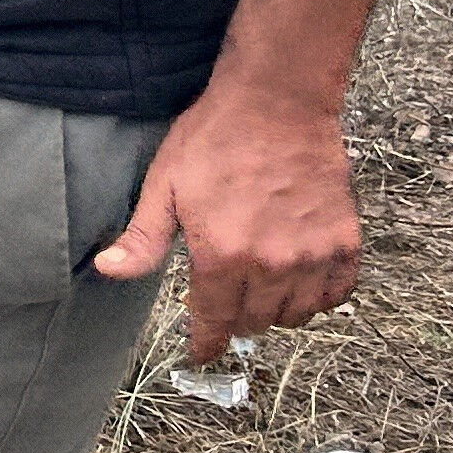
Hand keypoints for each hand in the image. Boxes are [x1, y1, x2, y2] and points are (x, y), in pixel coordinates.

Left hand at [89, 79, 361, 367]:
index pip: (214, 322)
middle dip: (234, 319)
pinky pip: (336, 294)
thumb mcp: (164, 185)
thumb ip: (143, 238)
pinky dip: (318, 297)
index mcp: (222, 256)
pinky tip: (300, 280)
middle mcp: (271, 265)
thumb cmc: (214, 138)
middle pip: (254, 322)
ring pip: (296, 314)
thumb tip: (107, 270)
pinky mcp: (344, 241)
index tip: (201, 350)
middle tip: (224, 302)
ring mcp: (313, 256)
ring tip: (259, 289)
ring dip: (275, 311)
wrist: (276, 102)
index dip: (205, 342)